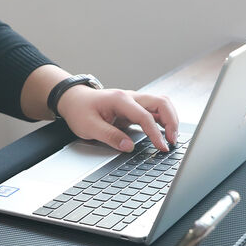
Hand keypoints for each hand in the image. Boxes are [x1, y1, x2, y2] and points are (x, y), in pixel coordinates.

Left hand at [57, 86, 178, 152]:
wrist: (73, 100)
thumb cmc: (79, 110)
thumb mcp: (89, 127)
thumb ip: (109, 136)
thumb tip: (128, 147)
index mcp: (120, 100)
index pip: (145, 116)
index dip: (155, 133)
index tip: (161, 147)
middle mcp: (130, 97)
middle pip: (161, 103)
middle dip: (171, 122)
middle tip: (172, 141)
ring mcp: (134, 101)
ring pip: (161, 105)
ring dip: (170, 120)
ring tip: (172, 138)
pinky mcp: (134, 108)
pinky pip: (154, 111)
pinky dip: (163, 121)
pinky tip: (164, 133)